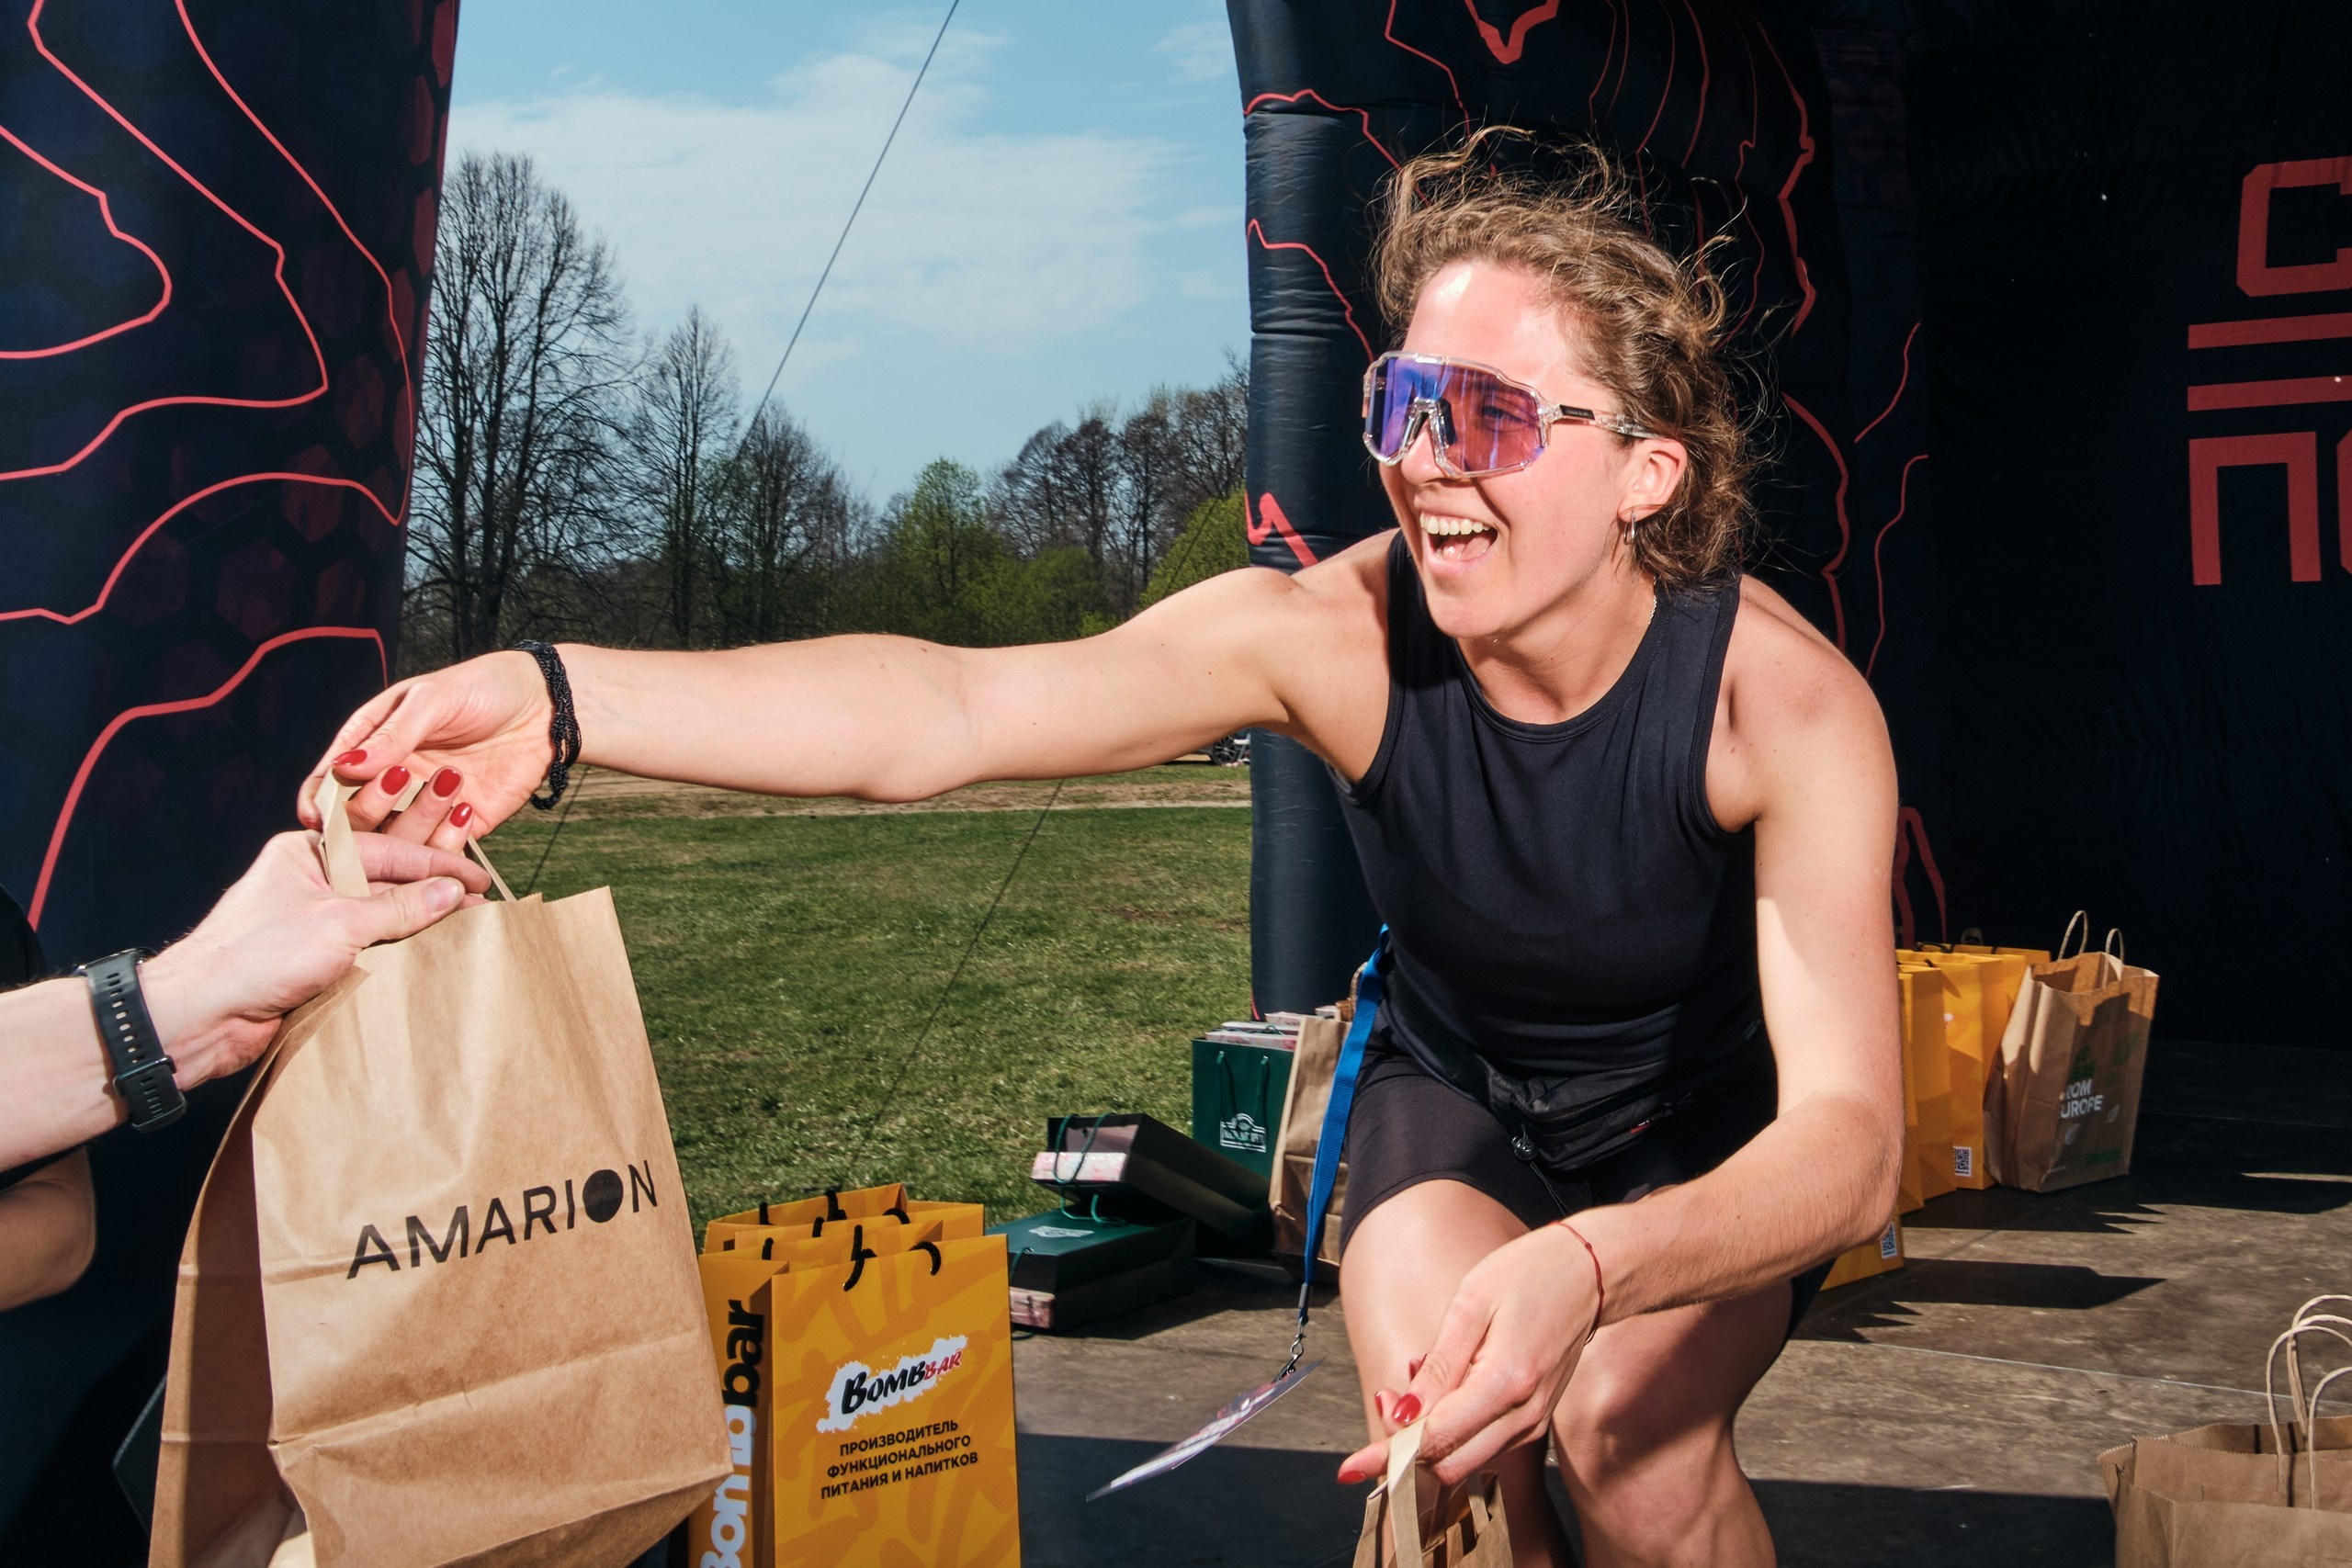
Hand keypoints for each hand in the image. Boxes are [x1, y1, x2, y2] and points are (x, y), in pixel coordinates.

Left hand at [142, 831, 490, 1087]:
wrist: (198, 1017)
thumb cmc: (254, 956)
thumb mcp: (339, 922)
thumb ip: (400, 908)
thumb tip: (451, 894)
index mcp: (308, 853)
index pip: (388, 852)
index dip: (438, 867)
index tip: (479, 880)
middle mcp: (310, 883)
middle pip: (386, 883)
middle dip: (433, 896)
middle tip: (481, 908)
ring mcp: (312, 924)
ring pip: (380, 920)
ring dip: (419, 928)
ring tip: (465, 935)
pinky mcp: (313, 962)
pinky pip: (367, 952)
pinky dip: (398, 956)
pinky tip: (429, 961)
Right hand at [295, 651, 553, 842]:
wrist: (546, 705)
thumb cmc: (483, 689)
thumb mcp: (433, 701)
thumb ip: (391, 736)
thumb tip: (343, 767)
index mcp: (374, 744)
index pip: (331, 777)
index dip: (318, 797)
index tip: (314, 815)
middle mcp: (394, 780)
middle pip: (357, 815)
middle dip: (364, 810)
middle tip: (396, 786)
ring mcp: (427, 806)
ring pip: (397, 839)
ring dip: (412, 823)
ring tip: (448, 783)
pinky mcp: (464, 825)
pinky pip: (443, 850)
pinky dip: (446, 843)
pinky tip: (465, 811)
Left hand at [1337, 1222, 1603, 1486]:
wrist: (1588, 1274)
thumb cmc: (1531, 1276)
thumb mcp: (1470, 1305)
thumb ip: (1439, 1367)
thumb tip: (1403, 1414)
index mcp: (1507, 1383)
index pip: (1435, 1440)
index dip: (1387, 1454)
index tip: (1350, 1468)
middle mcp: (1524, 1416)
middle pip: (1448, 1466)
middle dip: (1406, 1446)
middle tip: (1387, 1397)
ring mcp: (1533, 1423)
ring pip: (1465, 1460)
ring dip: (1430, 1435)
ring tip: (1420, 1375)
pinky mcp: (1533, 1421)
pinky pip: (1483, 1443)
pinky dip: (1454, 1427)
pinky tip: (1447, 1383)